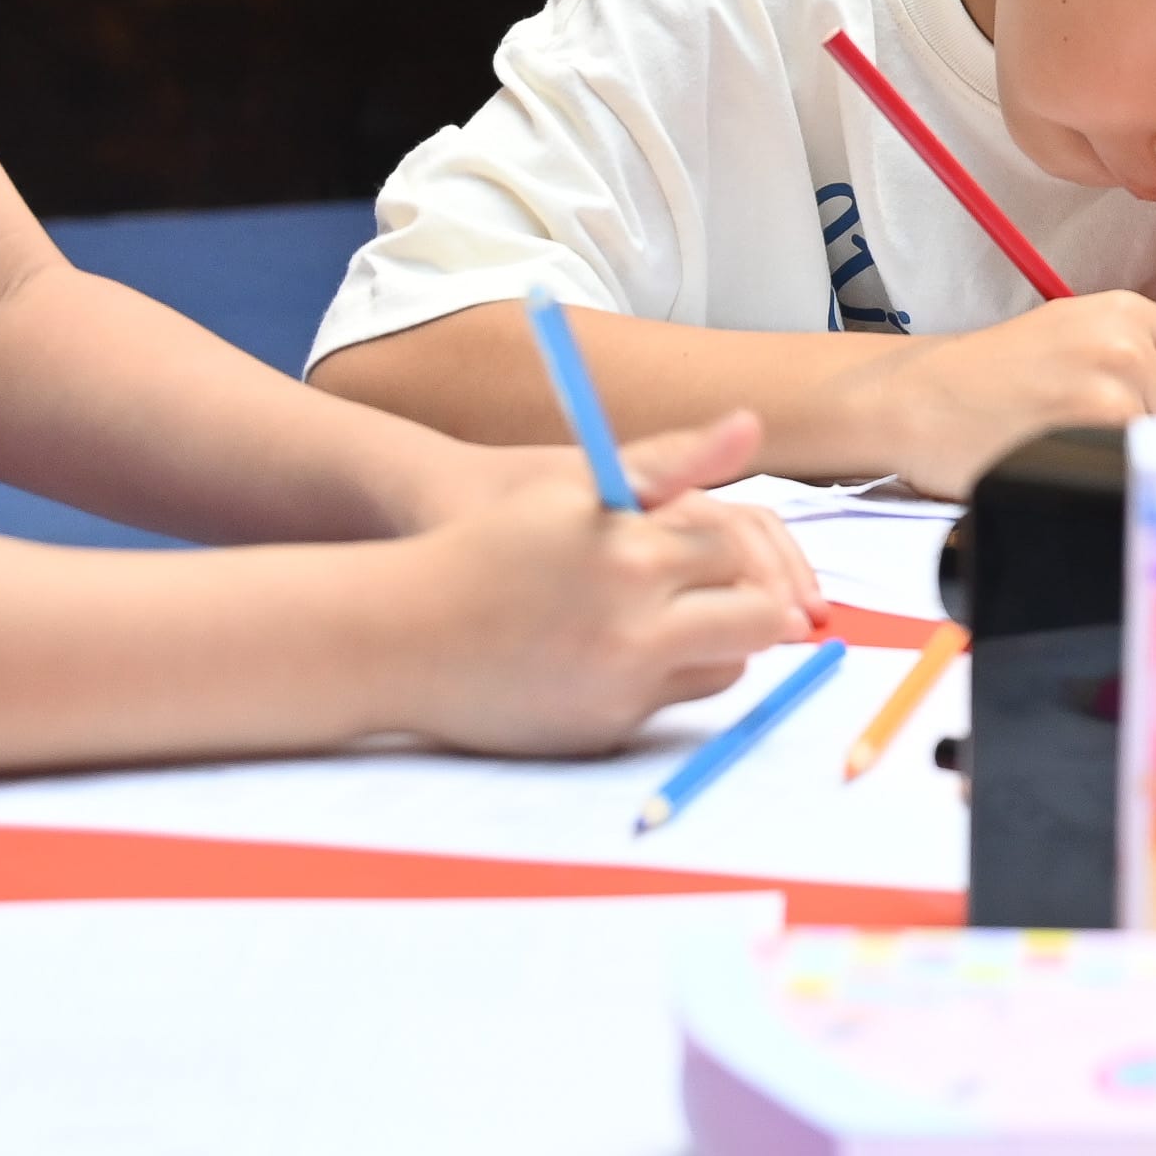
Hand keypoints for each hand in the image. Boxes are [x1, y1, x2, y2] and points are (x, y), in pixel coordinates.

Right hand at [389, 411, 816, 754]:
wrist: (400, 634)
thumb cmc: (488, 543)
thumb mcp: (577, 485)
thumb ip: (673, 459)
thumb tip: (751, 424)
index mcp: (636, 558)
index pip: (738, 552)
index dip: (727, 548)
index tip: (711, 547)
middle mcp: (639, 632)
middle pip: (755, 622)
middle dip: (755, 604)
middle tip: (731, 592)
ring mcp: (623, 689)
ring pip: (726, 670)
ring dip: (719, 643)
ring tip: (677, 616)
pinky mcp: (605, 731)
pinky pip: (674, 705)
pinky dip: (668, 677)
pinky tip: (630, 651)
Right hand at [806, 290, 1155, 495]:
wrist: (913, 400)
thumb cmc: (994, 377)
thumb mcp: (1073, 333)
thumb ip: (1143, 354)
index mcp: (1125, 311)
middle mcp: (1124, 343)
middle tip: (1108, 439)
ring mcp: (1109, 393)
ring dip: (1139, 464)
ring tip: (1081, 453)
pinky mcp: (1089, 441)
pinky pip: (1138, 476)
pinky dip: (1114, 484)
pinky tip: (1072, 472)